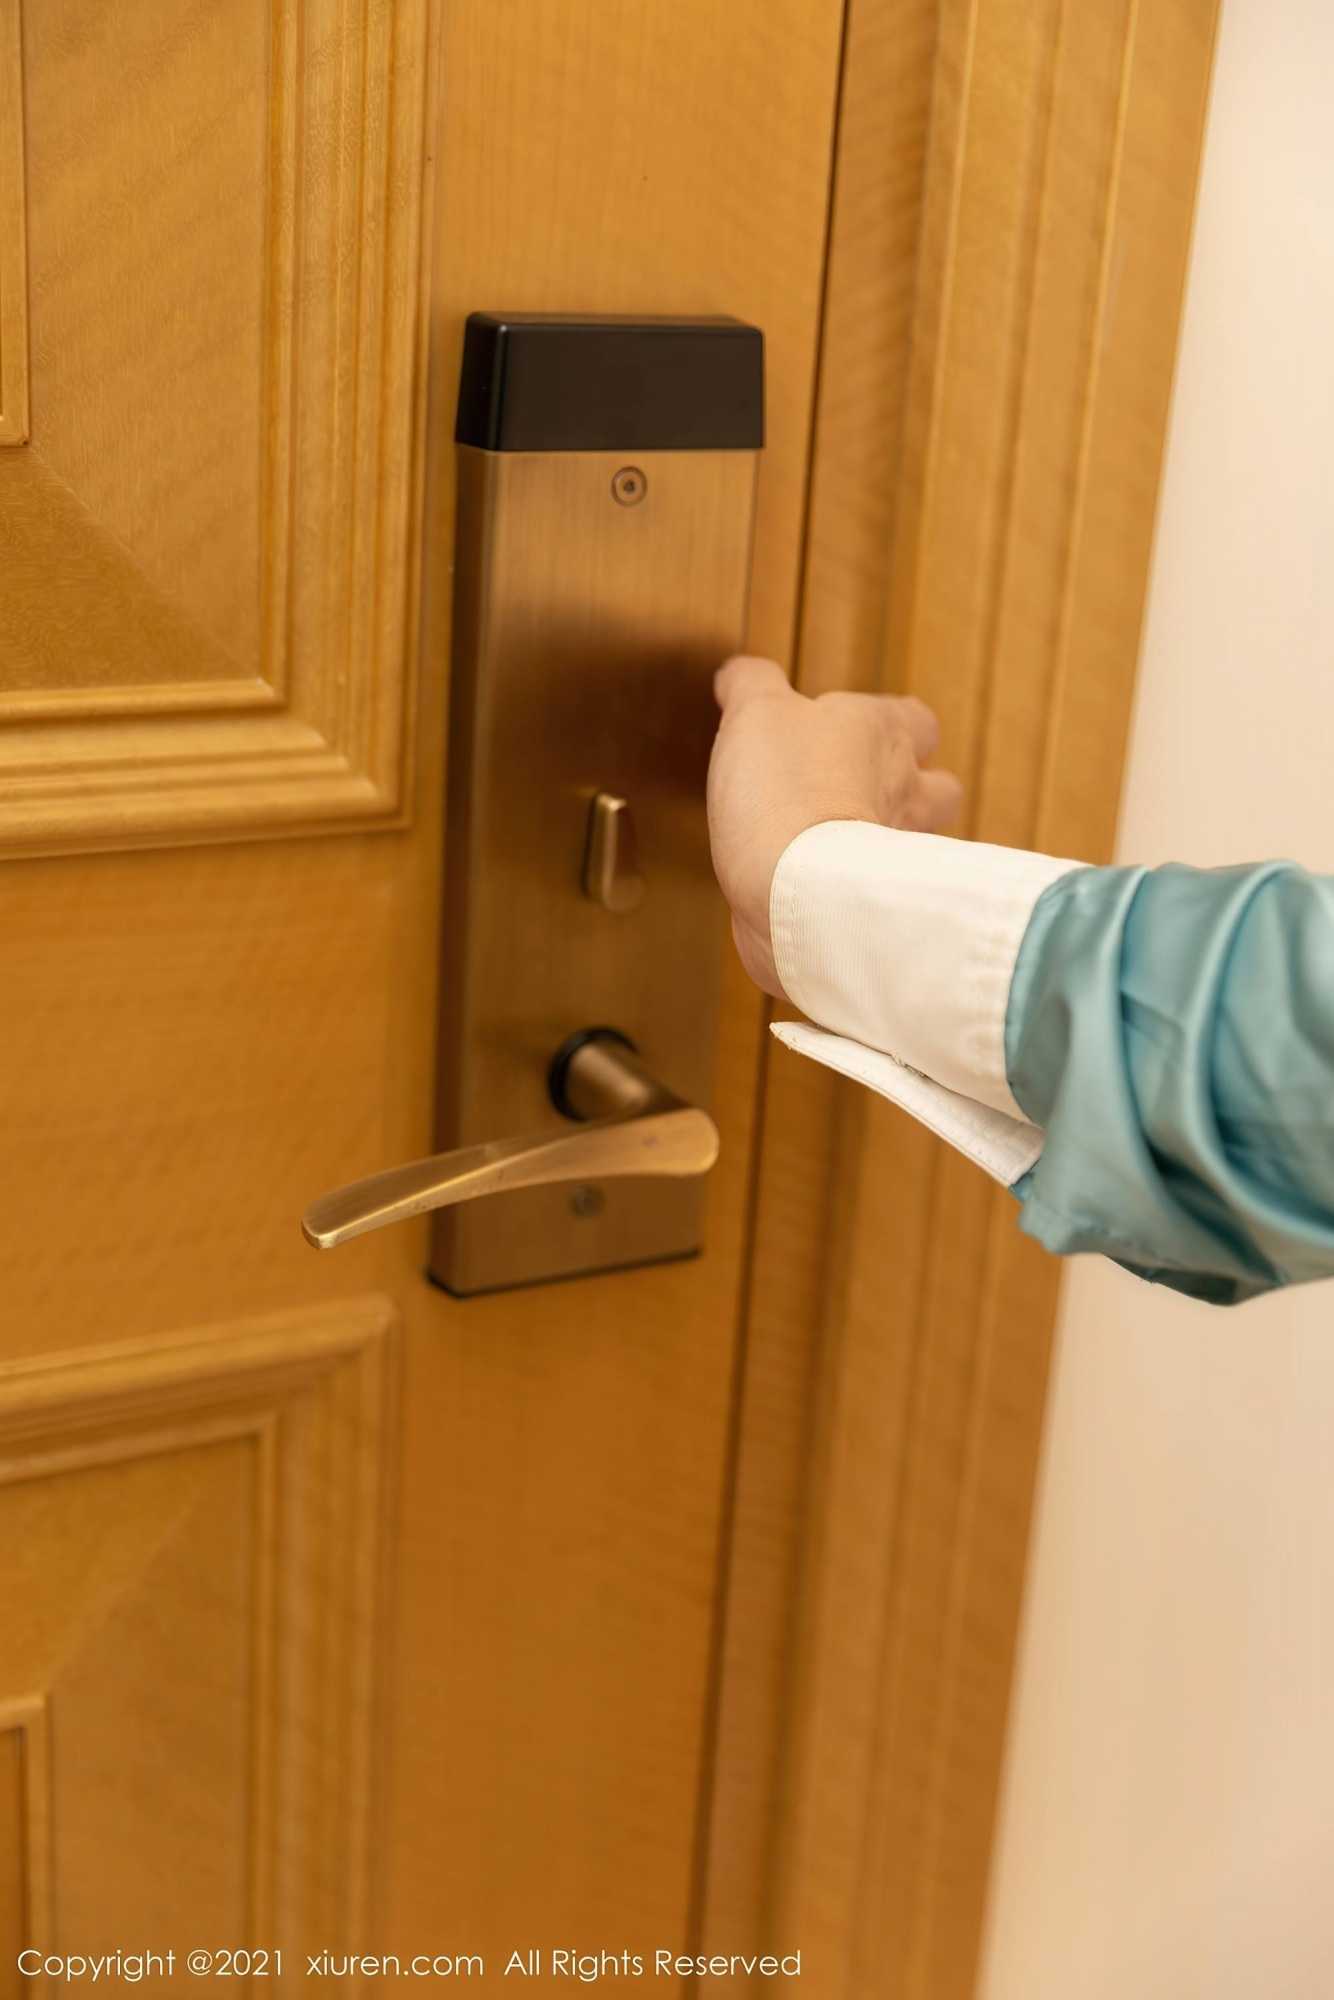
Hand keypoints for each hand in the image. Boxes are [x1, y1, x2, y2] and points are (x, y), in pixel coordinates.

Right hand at [706, 655, 963, 996]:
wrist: (797, 891)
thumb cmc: (785, 790)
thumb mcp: (755, 712)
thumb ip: (751, 684)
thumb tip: (740, 673)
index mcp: (886, 733)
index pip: (917, 719)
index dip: (891, 722)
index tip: (847, 726)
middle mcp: (905, 792)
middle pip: (936, 788)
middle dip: (908, 788)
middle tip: (857, 788)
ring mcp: (896, 854)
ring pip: (911, 843)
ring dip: (880, 840)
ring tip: (828, 839)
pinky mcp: (870, 905)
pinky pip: (869, 892)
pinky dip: (847, 886)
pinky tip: (806, 882)